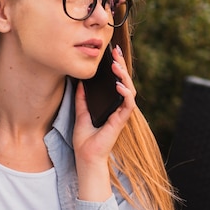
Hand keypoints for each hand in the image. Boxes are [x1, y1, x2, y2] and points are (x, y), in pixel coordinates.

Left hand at [73, 45, 135, 200]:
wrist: (86, 156)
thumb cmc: (85, 139)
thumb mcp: (81, 113)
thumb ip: (82, 99)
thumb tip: (80, 83)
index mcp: (111, 105)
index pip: (117, 82)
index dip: (116, 68)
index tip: (112, 54)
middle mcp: (118, 108)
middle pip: (124, 82)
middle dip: (121, 66)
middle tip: (116, 53)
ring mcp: (121, 114)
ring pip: (129, 90)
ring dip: (124, 77)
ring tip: (116, 66)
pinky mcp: (121, 121)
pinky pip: (128, 104)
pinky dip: (125, 93)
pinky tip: (119, 85)